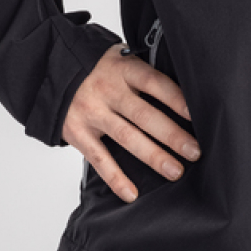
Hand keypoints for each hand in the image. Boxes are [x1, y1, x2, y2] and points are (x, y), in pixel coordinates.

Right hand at [62, 43, 200, 202]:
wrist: (53, 67)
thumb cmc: (99, 66)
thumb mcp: (122, 57)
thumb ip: (145, 74)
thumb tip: (183, 95)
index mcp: (124, 69)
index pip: (155, 83)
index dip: (176, 99)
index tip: (196, 115)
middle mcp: (108, 90)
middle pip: (144, 115)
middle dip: (172, 135)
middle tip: (194, 151)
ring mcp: (92, 112)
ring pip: (126, 138)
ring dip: (153, 156)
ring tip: (175, 171)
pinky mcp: (77, 132)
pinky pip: (98, 158)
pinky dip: (115, 177)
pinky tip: (131, 193)